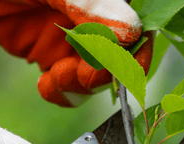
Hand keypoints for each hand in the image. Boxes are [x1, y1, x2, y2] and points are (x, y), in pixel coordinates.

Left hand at [0, 0, 153, 106]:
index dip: (134, 53)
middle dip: (102, 75)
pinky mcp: (56, 60)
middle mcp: (96, 24)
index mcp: (104, 3)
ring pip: (96, 79)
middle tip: (81, 75)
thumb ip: (90, 7)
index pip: (136, 30)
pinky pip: (70, 88)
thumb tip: (131, 33)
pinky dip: (63, 94)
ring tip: (57, 77)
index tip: (119, 67)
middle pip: (119, 61)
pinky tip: (46, 85)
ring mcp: (76, 44)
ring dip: (81, 86)